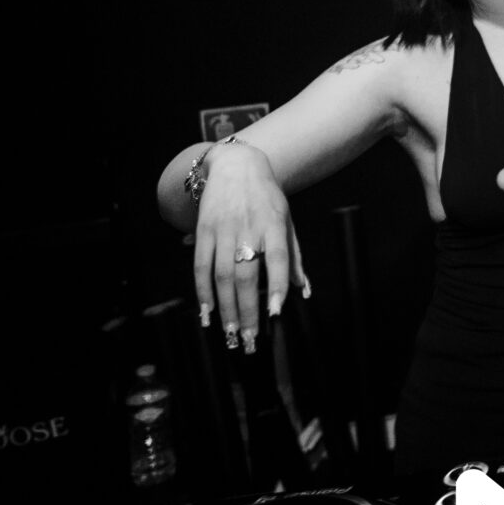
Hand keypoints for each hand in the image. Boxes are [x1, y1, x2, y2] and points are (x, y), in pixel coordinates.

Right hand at [191, 140, 311, 353]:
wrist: (236, 166)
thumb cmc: (267, 198)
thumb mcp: (287, 220)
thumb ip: (293, 256)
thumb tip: (302, 290)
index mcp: (274, 224)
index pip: (277, 257)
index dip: (276, 285)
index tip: (276, 313)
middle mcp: (248, 228)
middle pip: (246, 274)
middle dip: (247, 310)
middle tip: (249, 339)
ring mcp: (223, 230)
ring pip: (222, 275)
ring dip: (225, 308)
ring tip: (230, 333)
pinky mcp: (203, 231)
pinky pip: (200, 266)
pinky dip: (202, 292)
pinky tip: (206, 313)